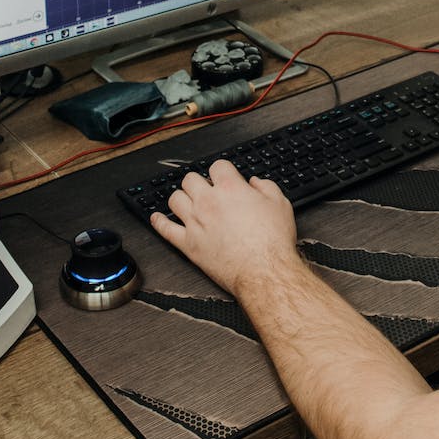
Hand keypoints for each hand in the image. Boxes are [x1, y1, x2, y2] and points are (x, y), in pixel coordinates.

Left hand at [150, 159, 300, 298]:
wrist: (264, 271)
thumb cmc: (272, 241)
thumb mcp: (280, 204)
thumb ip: (266, 187)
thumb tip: (255, 183)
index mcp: (230, 188)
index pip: (217, 166)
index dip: (222, 171)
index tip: (224, 177)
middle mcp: (208, 202)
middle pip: (191, 179)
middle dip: (199, 182)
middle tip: (206, 190)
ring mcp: (195, 222)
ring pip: (175, 199)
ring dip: (182, 197)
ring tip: (188, 201)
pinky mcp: (188, 244)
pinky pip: (165, 229)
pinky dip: (158, 222)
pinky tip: (157, 218)